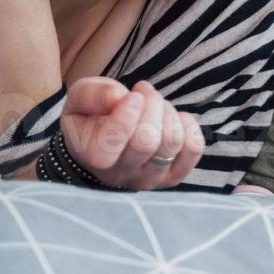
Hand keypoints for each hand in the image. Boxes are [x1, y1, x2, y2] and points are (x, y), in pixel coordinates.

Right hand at [60, 77, 203, 189]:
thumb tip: (118, 97)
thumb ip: (92, 95)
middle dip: (151, 105)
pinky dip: (189, 126)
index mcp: (92, 157)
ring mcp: (148, 179)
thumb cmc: (91, 116)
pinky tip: (173, 119)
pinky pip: (193, 149)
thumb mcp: (79, 99)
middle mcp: (120, 174)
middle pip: (146, 141)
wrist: (103, 139)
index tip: (131, 96)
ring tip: (156, 105)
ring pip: (171, 142)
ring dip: (168, 112)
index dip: (127, 114)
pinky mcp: (172, 176)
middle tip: (144, 94)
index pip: (111, 144)